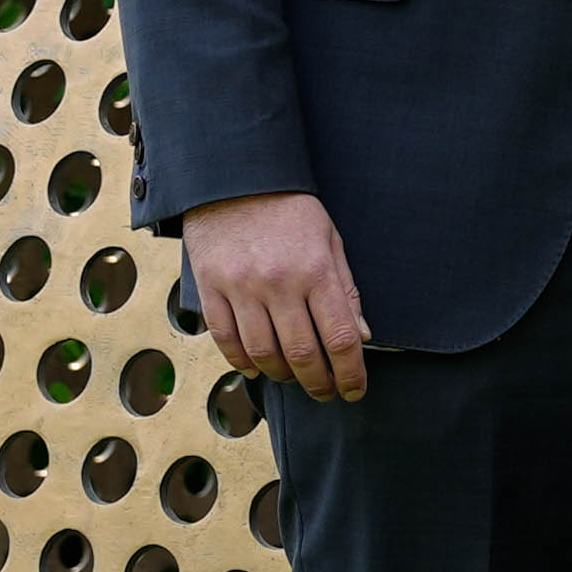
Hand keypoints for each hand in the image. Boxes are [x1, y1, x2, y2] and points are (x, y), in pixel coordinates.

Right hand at [180, 192, 368, 399]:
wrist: (235, 178)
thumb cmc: (290, 210)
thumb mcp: (330, 241)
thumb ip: (346, 291)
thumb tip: (361, 338)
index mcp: (316, 271)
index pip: (340, 339)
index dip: (351, 374)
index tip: (355, 390)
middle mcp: (278, 283)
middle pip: (302, 354)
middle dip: (318, 383)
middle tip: (326, 393)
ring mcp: (240, 287)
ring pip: (262, 353)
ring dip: (281, 376)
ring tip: (293, 379)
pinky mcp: (210, 287)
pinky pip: (225, 338)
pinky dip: (241, 361)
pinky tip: (256, 368)